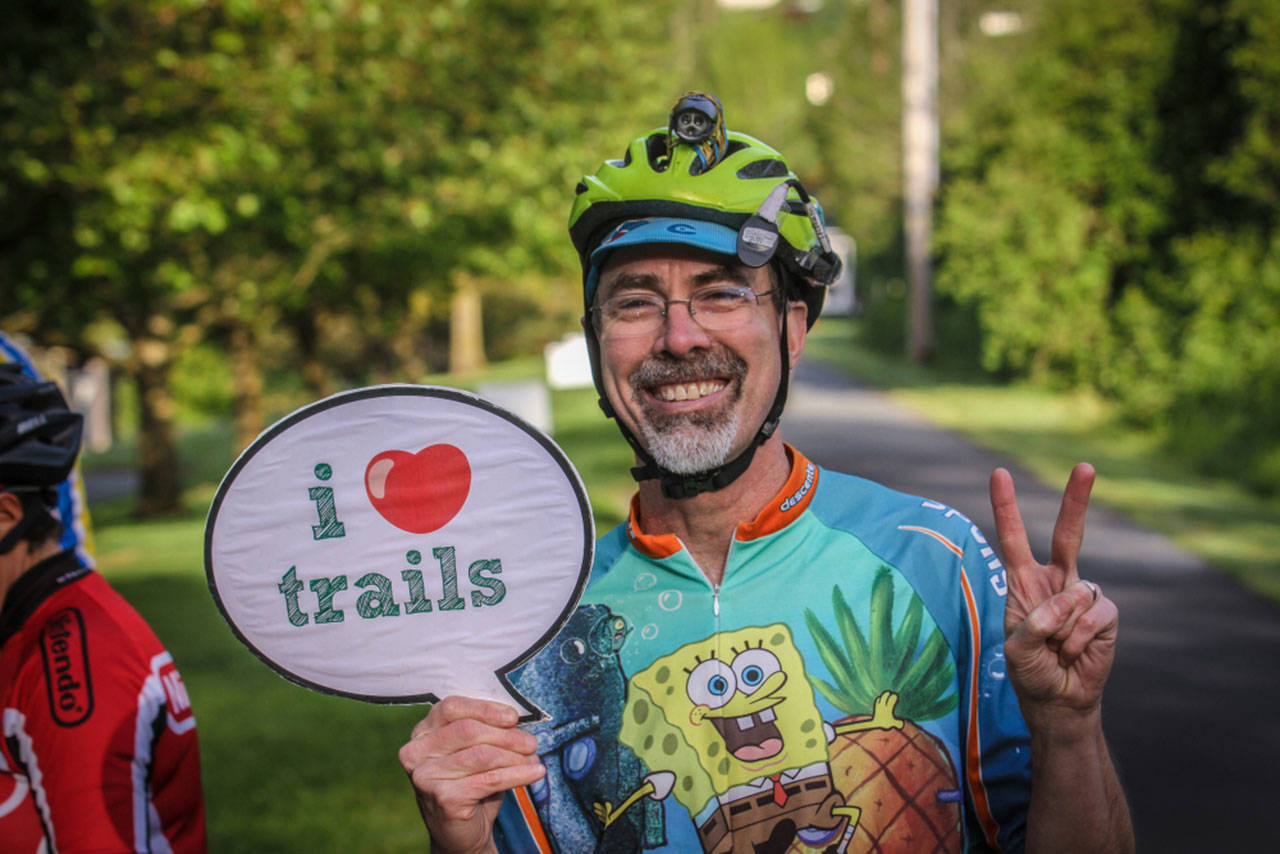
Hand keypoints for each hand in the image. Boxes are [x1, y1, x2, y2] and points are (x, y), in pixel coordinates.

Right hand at [398, 696, 544, 853]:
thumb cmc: (469, 784)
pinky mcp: (444, 798)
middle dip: (506, 735)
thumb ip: (486, 729)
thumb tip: (514, 718)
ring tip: (534, 759)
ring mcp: (426, 777)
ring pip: (481, 755)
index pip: (451, 707)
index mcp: (422, 733)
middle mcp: (416, 753)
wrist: (460, 832)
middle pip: (468, 730)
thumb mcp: (473, 751)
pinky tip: (535, 772)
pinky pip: (489, 780)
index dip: (485, 708)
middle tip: (531, 742)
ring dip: (515, 756)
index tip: (513, 717)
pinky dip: (518, 774)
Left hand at [989, 464, 1118, 724]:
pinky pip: (1093, 615)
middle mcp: (1056, 581)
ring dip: (1061, 629)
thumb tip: (1072, 598)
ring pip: (1077, 593)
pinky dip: (1079, 638)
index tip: (999, 472)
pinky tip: (1074, 652)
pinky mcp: (1106, 614)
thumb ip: (1035, 622)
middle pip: (1070, 534)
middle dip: (1078, 500)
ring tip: (1056, 649)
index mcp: (1024, 582)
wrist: (1058, 700)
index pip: (1014, 537)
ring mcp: (1083, 595)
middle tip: (1086, 465)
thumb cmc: (1030, 670)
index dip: (1007, 506)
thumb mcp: (1016, 648)